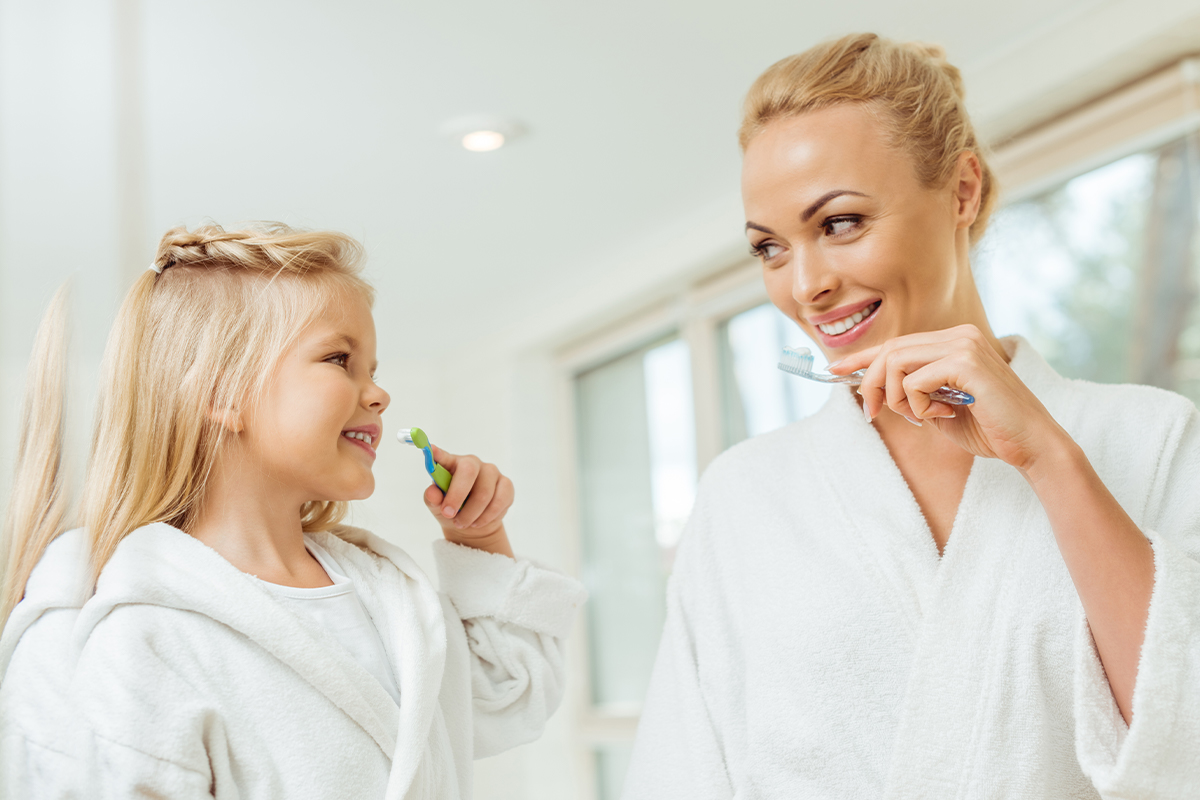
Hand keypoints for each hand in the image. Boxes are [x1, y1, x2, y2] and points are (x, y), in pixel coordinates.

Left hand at [422, 445, 514, 556]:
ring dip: (471, 514)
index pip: (444, 456)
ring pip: (484, 492)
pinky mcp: (506, 484)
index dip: (438, 454)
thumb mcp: (438, 508)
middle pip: (468, 471)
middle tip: (448, 514)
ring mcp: (491, 472)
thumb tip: (432, 492)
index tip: (430, 450)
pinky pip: (499, 501)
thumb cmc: (453, 510)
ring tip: (462, 523)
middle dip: (457, 495)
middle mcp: (473, 463)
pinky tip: (478, 522)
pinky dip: (486, 516)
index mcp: (452, 464)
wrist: (474, 526)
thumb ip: (433, 499)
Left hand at [830, 325, 1070, 471]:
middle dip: (870, 384)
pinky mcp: (967, 363)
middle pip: (890, 350)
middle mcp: (959, 335)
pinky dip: (917, 404)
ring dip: (896, 397)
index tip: (834, 369)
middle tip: (871, 413)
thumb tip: (871, 386)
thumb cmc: (988, 428)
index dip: (862, 357)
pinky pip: (915, 380)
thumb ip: (911, 391)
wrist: (1031, 445)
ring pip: (896, 362)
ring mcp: (964, 344)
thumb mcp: (938, 407)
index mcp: (954, 341)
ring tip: (920, 416)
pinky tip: (942, 414)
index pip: (897, 343)